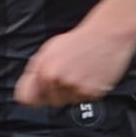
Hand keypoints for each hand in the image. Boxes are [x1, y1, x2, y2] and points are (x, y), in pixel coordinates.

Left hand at [14, 23, 135, 106]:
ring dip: (74, 91)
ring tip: (81, 73)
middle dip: (57, 91)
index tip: (38, 95)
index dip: (34, 96)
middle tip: (69, 75)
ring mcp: (74, 87)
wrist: (108, 35)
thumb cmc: (81, 40)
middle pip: (50, 101)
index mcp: (44, 69)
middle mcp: (57, 79)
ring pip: (68, 102)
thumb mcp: (50, 49)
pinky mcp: (91, 92)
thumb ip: (37, 70)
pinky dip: (88, 90)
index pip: (27, 98)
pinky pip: (84, 99)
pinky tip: (91, 75)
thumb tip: (28, 88)